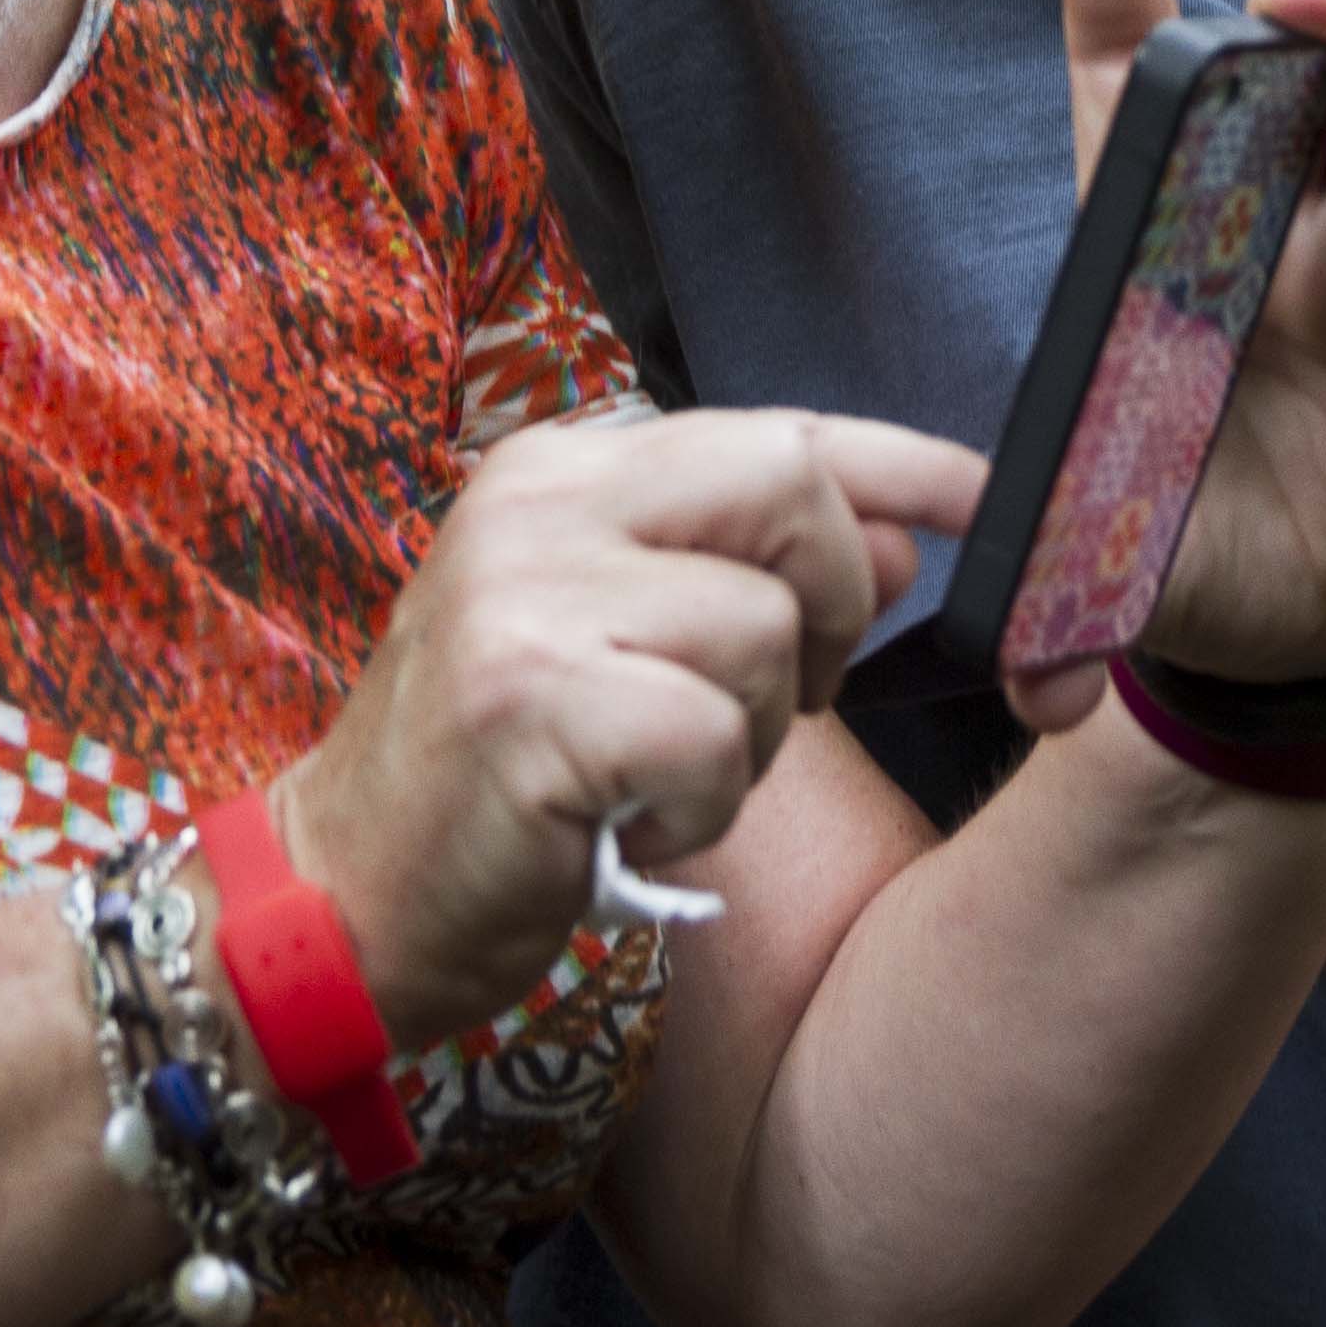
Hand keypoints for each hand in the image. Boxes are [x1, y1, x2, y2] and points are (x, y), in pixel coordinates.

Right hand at [273, 404, 983, 1046]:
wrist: (344, 897)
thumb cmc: (500, 776)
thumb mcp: (628, 649)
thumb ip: (751, 579)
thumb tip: (898, 542)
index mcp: (559, 472)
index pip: (769, 430)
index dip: (894, 460)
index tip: (981, 495)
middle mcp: (537, 506)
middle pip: (786, 487)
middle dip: (831, 598)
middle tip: (791, 693)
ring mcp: (525, 596)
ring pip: (761, 628)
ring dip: (752, 734)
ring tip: (663, 776)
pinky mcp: (531, 702)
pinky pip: (712, 736)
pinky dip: (704, 804)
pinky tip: (634, 822)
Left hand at [1028, 0, 1325, 737]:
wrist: (1321, 637)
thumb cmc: (1210, 548)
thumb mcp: (1125, 553)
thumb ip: (1077, 595)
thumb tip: (1035, 696)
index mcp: (1164, 249)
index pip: (1133, 107)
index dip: (1114, 3)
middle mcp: (1270, 232)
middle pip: (1274, 87)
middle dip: (1275, 14)